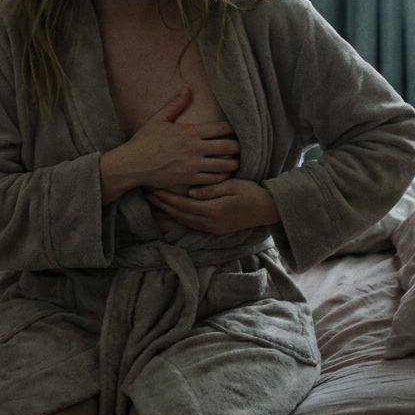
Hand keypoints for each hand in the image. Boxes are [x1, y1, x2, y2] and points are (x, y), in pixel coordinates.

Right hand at [99, 88, 239, 203]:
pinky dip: (222, 177)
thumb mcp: (159, 119)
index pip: (222, 129)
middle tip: (238, 147)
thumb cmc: (144, 141)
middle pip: (229, 147)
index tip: (233, 131)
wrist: (133, 165)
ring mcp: (194, 166)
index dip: (232, 129)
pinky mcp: (190, 180)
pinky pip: (214, 180)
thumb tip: (188, 88)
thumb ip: (176, 104)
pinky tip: (222, 173)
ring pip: (225, 165)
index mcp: (190, 132)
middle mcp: (195, 149)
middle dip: (237, 146)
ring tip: (234, 161)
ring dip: (232, 162)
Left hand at [146, 178, 279, 235]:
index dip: (167, 197)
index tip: (153, 189)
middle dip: (162, 205)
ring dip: (168, 212)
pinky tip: (171, 211)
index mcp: (214, 211)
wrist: (267, 209)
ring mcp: (212, 228)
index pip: (183, 204)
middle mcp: (210, 223)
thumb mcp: (232, 185)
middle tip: (147, 193)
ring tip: (155, 202)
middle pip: (180, 214)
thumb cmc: (251, 193)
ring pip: (184, 221)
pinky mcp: (214, 229)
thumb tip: (190, 191)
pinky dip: (179, 217)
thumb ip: (210, 189)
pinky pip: (191, 224)